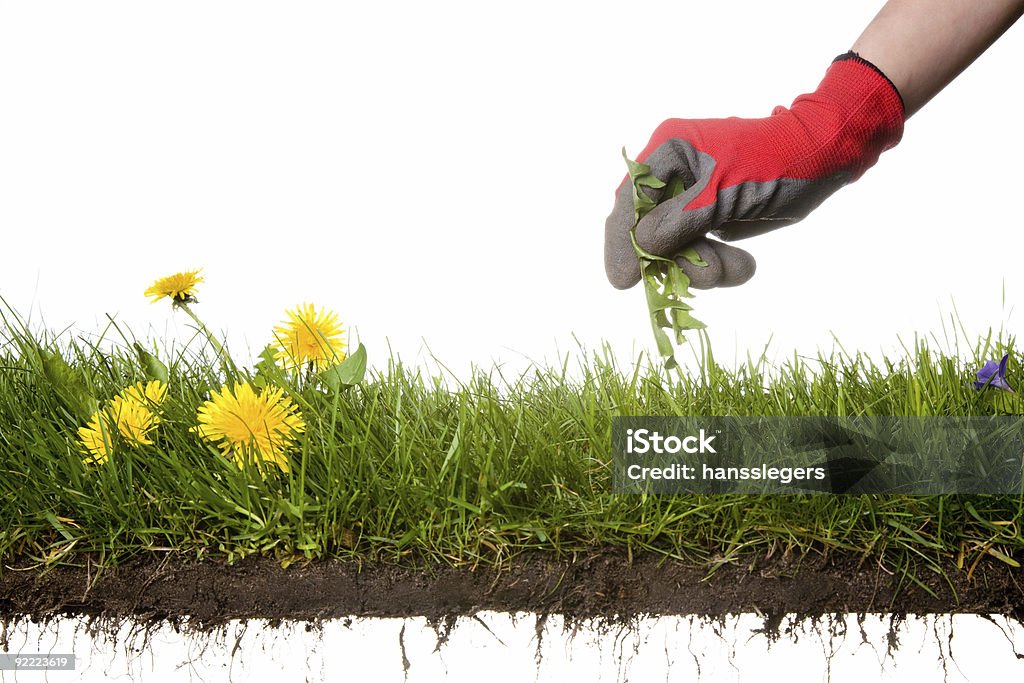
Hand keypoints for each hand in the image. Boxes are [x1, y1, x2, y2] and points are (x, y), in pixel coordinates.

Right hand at [604, 53, 903, 289]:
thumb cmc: (776, 163)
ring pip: (676, 249)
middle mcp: (672, 175)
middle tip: (708, 276)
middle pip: (649, 231)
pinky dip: (719, 265)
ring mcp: (690, 198)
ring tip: (738, 270)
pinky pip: (700, 252)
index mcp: (667, 152)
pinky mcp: (709, 217)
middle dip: (677, 260)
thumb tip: (640, 248)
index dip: (622, 243)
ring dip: (703, 267)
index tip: (624, 280)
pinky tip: (744, 267)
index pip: (628, 202)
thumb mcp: (723, 194)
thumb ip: (678, 221)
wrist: (825, 157)